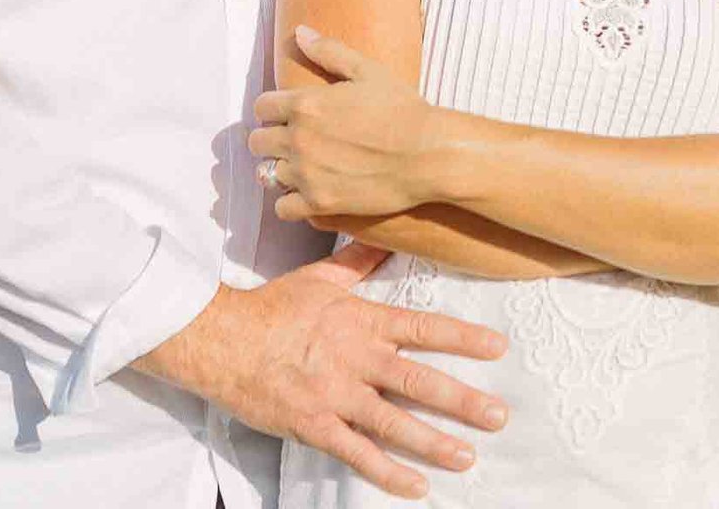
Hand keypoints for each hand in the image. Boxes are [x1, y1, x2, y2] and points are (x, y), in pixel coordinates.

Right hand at [139, 241, 508, 500]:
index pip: (423, 327)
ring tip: (468, 456)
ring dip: (434, 442)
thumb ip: (359, 262)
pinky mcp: (314, 426)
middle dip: (462, 400)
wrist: (220, 340)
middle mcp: (355, 358)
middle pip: (418, 380)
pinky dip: (388, 473)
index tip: (498, 347)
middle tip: (499, 415)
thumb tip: (388, 235)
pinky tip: (416, 487)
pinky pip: (357, 454)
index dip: (463, 337)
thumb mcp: (319, 278)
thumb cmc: (271, 308)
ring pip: (394, 422)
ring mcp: (335, 395)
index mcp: (361, 320)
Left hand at [252, 26, 443, 220]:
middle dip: (271, 139)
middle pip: (257, 142)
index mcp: (305, 104)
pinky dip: (290, 203)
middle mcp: (298, 139)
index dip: (272, 110)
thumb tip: (300, 32)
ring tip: (300, 169)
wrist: (428, 155)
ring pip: (267, 174)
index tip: (286, 115)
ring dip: (281, 170)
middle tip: (292, 142)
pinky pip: (283, 208)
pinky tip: (305, 195)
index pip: (261, 107)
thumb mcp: (368, 71)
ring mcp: (307, 174)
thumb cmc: (402, 109)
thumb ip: (329, 51)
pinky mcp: (319, 203)